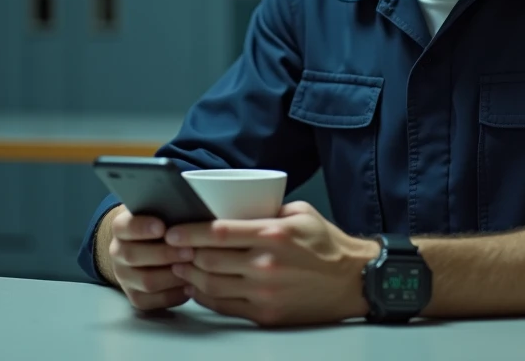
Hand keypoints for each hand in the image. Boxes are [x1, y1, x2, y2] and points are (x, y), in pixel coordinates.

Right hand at [106, 205, 191, 311]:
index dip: (141, 228)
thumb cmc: (164, 225)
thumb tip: (189, 214)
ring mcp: (124, 277)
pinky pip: (152, 301)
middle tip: (190, 251)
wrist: (147, 247)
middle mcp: (118, 253)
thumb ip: (168, 213)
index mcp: (121, 228)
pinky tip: (191, 286)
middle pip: (134, 256)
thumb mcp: (162, 213)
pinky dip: (173, 295)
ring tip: (195, 269)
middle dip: (165, 254)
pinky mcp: (134, 296)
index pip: (124, 227)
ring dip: (172, 276)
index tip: (162, 227)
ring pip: (145, 281)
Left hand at [165, 201, 379, 326]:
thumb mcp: (300, 213)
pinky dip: (205, 297)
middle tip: (171, 248)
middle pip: (208, 259)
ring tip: (180, 267)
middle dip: (184, 253)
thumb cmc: (327, 245)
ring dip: (190, 276)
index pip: (218, 232)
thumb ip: (266, 210)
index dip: (189, 232)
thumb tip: (233, 209)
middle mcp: (266, 264)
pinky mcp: (265, 314)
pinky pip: (224, 306)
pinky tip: (198, 288)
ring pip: (211, 285)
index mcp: (274, 234)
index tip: (173, 230)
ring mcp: (264, 292)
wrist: (352, 281)